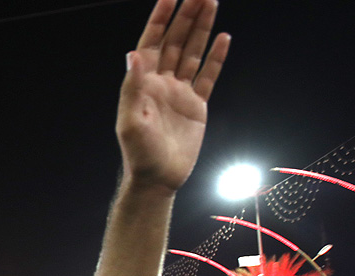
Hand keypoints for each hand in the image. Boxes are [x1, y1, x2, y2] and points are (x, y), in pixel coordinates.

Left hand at [116, 0, 229, 191]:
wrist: (158, 179)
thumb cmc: (139, 153)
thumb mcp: (132, 121)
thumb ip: (133, 87)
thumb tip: (134, 54)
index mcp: (143, 83)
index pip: (151, 42)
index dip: (160, 18)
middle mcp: (161, 82)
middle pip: (175, 40)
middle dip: (186, 15)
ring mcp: (180, 92)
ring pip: (192, 52)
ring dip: (201, 29)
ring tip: (211, 3)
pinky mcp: (196, 106)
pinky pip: (208, 76)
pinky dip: (216, 58)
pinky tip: (223, 38)